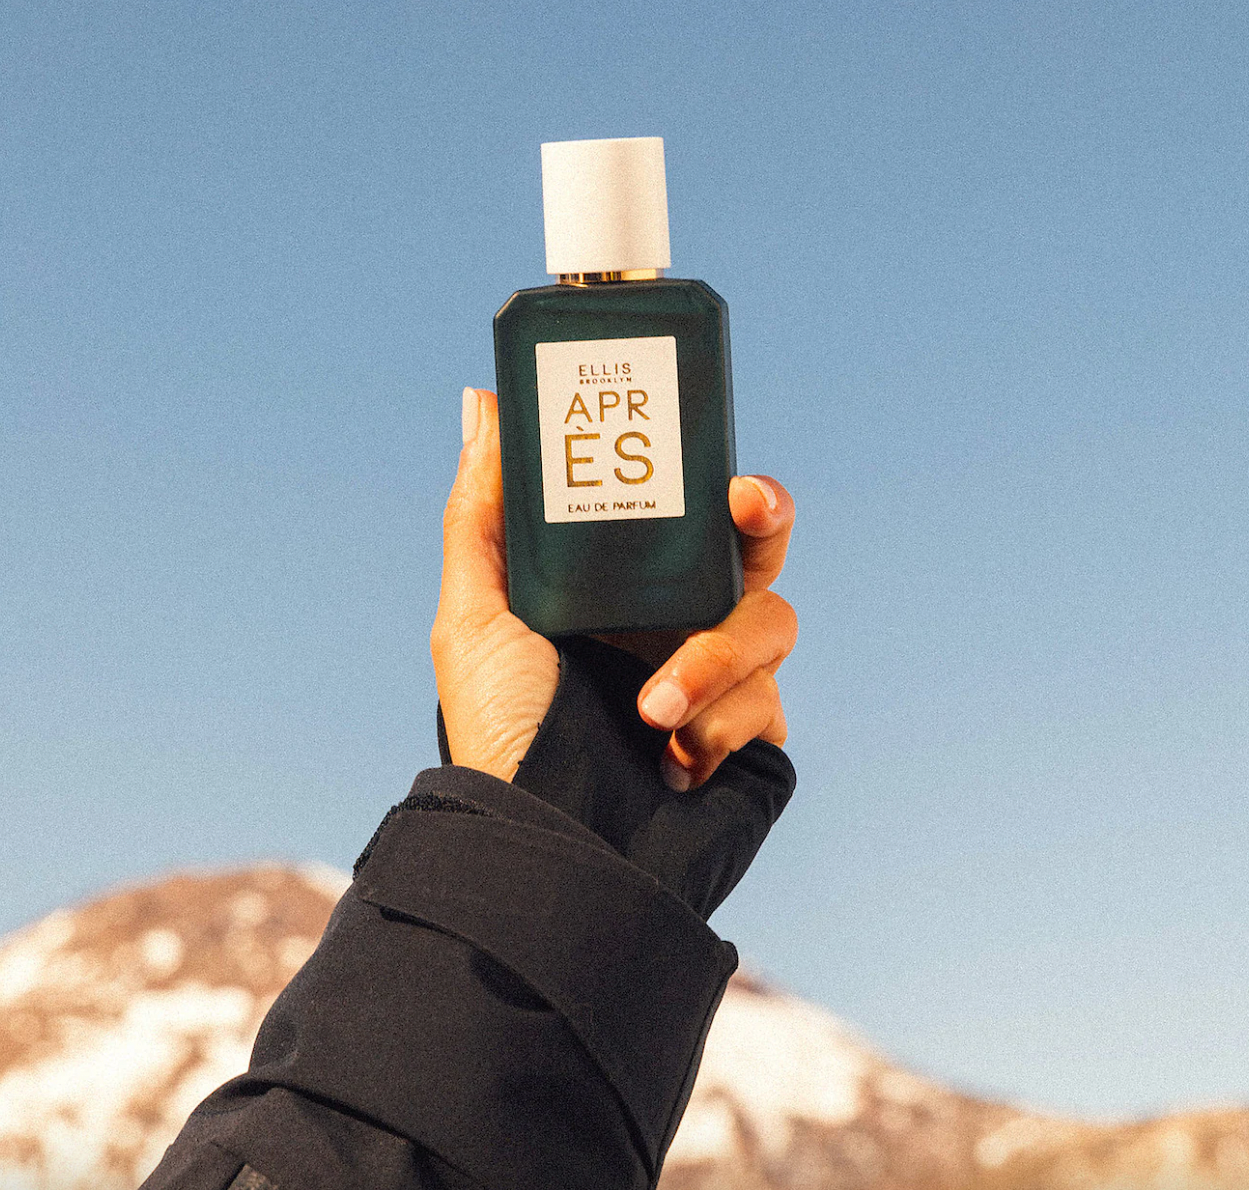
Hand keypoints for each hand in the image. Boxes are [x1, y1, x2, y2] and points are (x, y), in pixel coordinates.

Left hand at [431, 388, 796, 788]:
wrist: (543, 844)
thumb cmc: (502, 731)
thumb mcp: (476, 617)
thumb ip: (482, 511)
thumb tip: (480, 403)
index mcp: (623, 589)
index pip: (686, 514)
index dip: (713, 479)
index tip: (719, 467)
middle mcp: (676, 625)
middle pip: (754, 550)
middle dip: (765, 520)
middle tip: (747, 508)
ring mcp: (717, 682)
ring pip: (772, 623)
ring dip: (716, 658)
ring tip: (654, 705)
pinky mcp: (748, 738)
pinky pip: (770, 702)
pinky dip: (720, 724)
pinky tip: (673, 758)